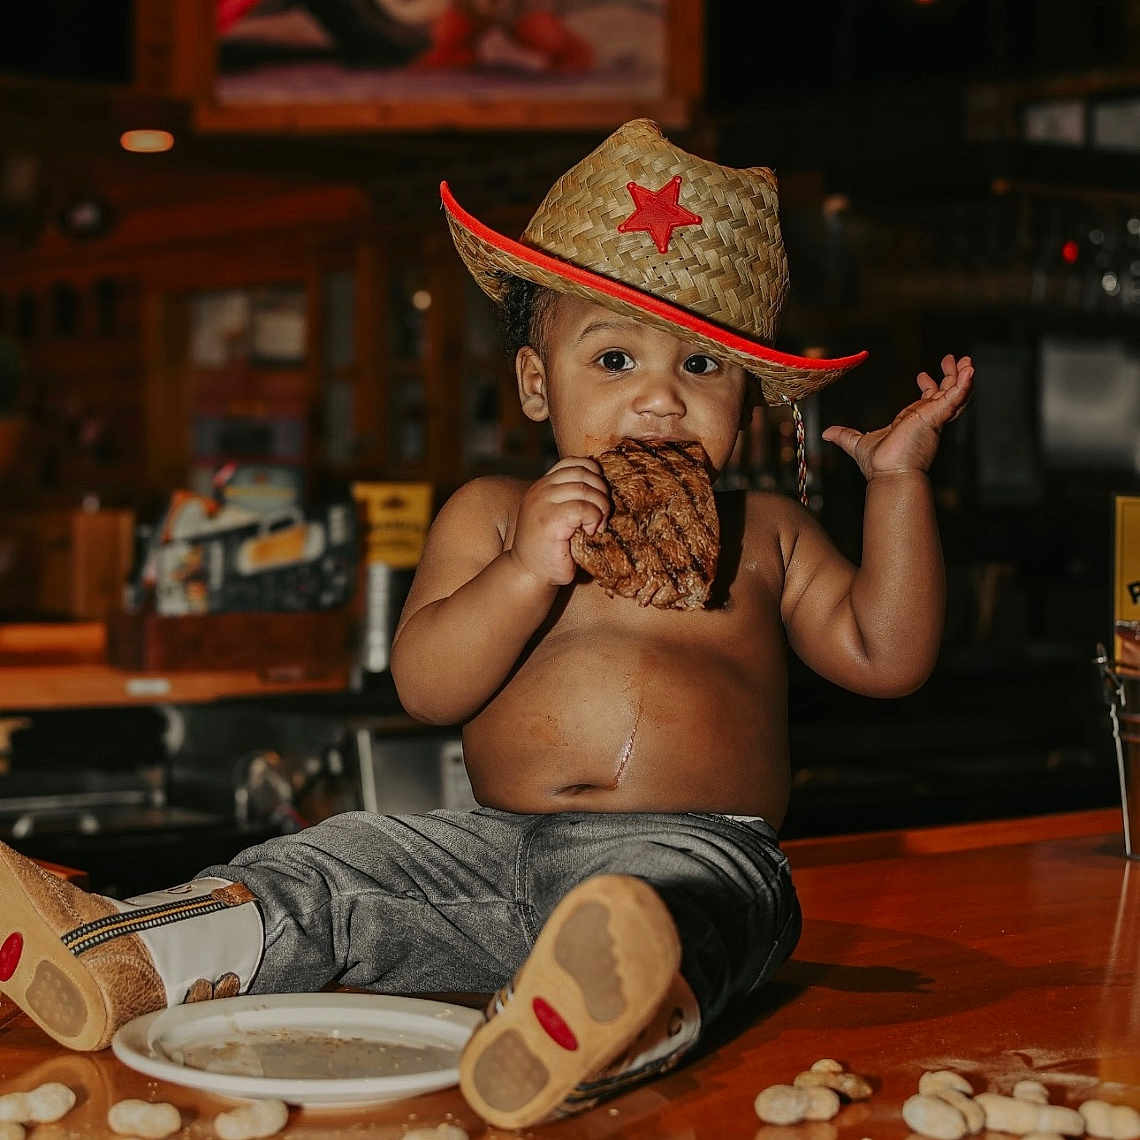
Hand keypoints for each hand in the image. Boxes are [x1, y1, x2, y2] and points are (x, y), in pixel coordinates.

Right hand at [509, 456, 610, 586]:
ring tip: (597, 525)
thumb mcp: (558, 514)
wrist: (529, 573)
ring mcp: (542, 503)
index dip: (593, 473)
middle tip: (602, 514)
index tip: (599, 495)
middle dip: (601, 492)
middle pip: (583, 473)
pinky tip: (589, 532)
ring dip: (600, 507)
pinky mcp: (550, 520)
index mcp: (542, 485)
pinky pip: (584, 508)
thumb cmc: (550, 548)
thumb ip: (570, 497)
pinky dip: (594, 519)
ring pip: (585, 489)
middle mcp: (540, 490)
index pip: (573, 462)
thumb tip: (602, 485)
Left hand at [822, 354, 973, 479]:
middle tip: (954, 360)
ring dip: (962, 377)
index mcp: (912, 422)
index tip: (924, 374)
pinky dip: (964, 385)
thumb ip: (845, 435)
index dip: (927, 387)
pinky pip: (956, 398)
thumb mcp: (857, 443)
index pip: (925, 401)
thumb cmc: (878, 465)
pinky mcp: (936, 417)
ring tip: (967, 361)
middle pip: (944, 393)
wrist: (888, 474)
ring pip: (955, 393)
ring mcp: (933, 418)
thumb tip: (827, 433)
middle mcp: (926, 419)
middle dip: (950, 376)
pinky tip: (970, 371)